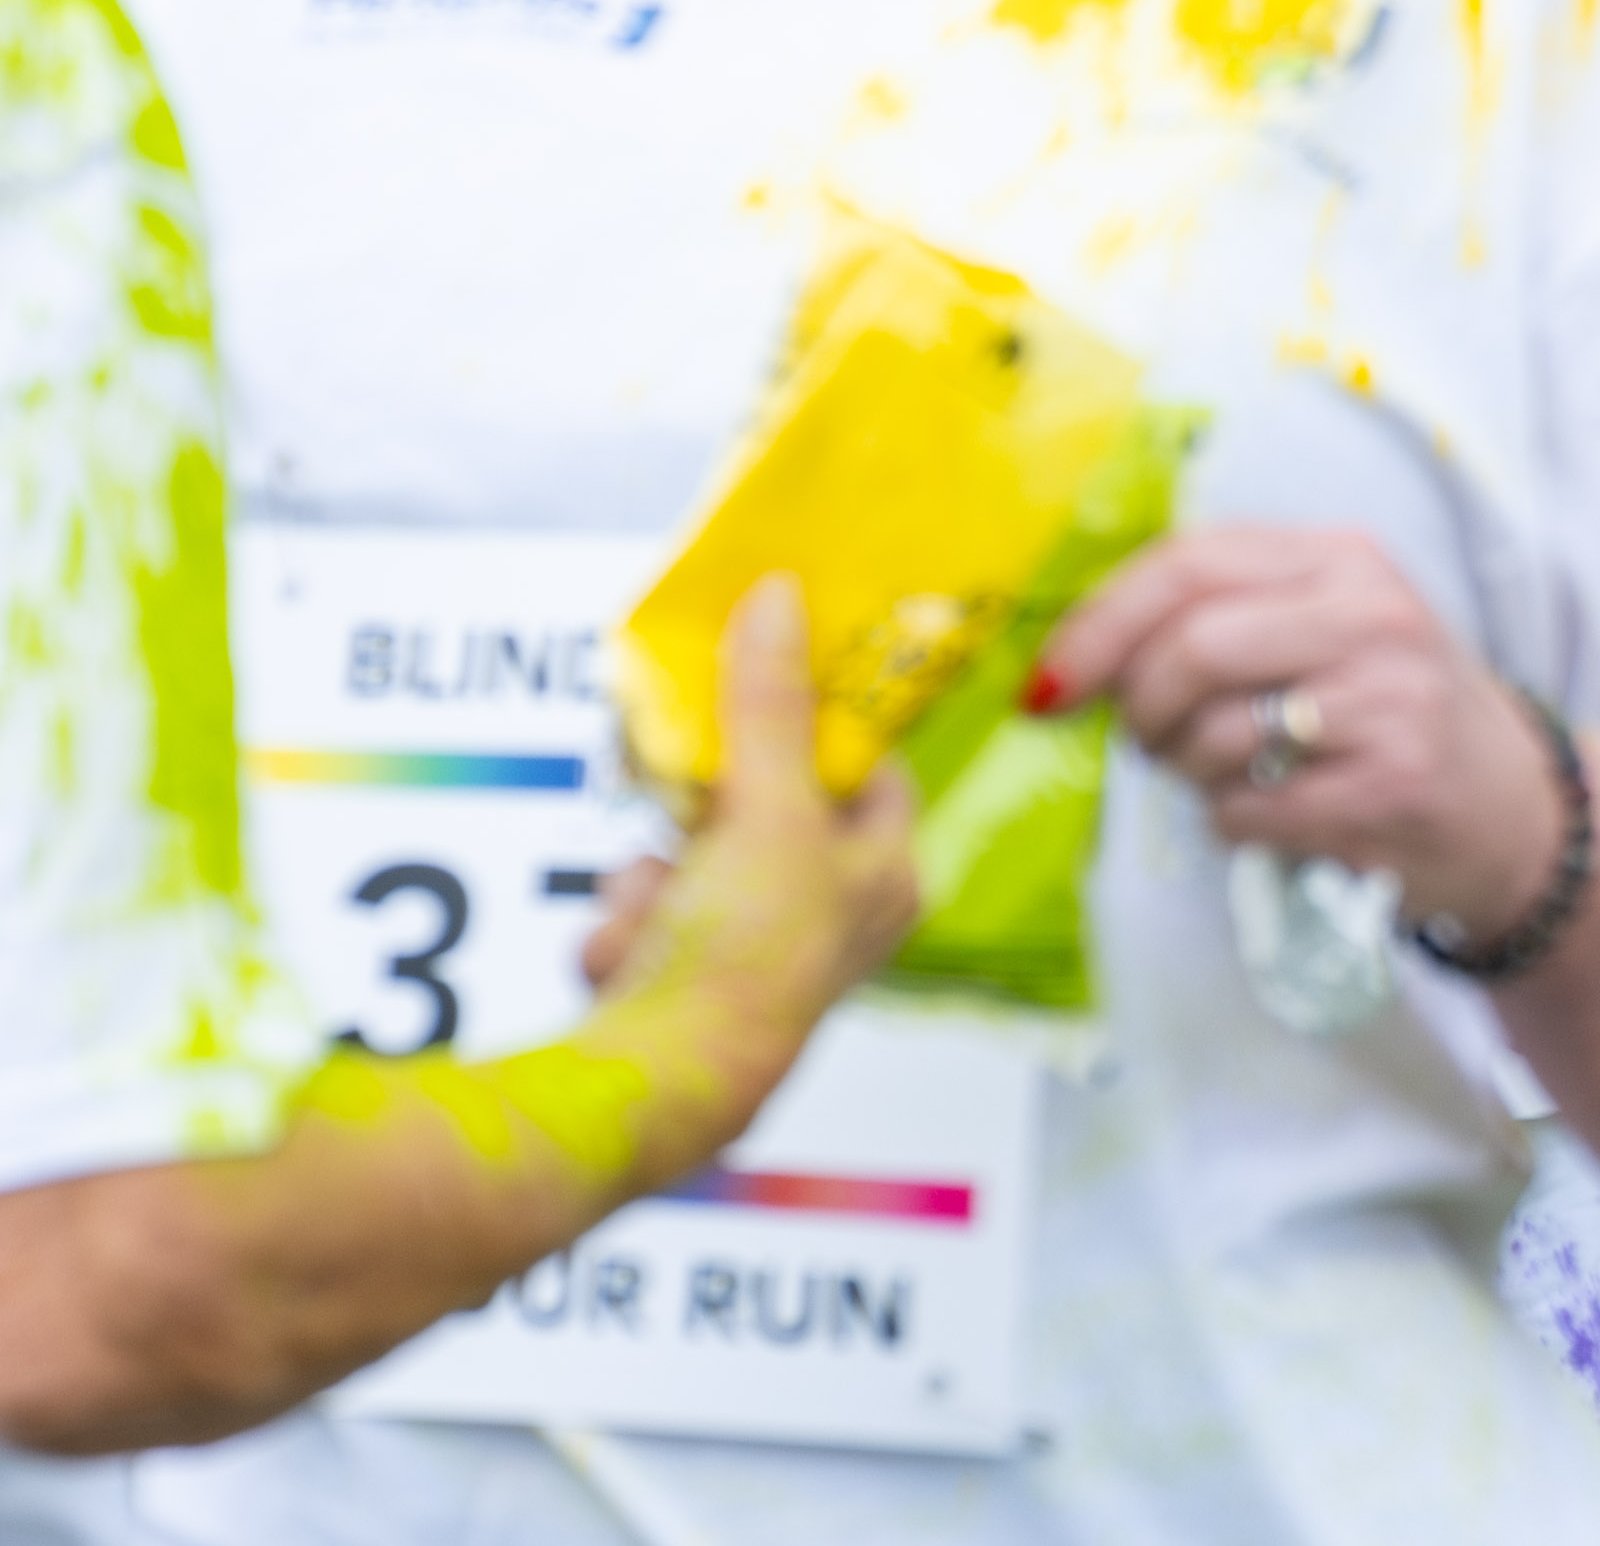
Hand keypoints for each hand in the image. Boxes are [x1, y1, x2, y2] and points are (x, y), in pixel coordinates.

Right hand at [582, 579, 921, 1078]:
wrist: (657, 1090)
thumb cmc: (747, 958)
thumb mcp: (767, 810)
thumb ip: (768, 703)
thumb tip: (780, 598)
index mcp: (886, 878)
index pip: (862, 769)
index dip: (811, 730)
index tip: (757, 689)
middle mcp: (831, 920)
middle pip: (756, 813)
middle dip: (697, 824)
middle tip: (680, 822)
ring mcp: (755, 959)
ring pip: (683, 867)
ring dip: (649, 885)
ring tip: (653, 919)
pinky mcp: (682, 993)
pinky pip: (640, 921)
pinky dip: (623, 934)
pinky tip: (626, 961)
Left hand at [1034, 525, 1566, 943]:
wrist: (1516, 811)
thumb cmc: (1391, 715)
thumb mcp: (1328, 629)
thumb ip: (1222, 616)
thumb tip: (1069, 663)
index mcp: (1345, 558)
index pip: (1189, 565)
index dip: (1099, 626)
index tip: (1048, 685)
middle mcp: (1374, 616)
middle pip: (1192, 647)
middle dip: (1140, 709)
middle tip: (1147, 741)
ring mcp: (1389, 701)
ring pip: (1212, 735)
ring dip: (1188, 773)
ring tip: (1228, 776)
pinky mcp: (1391, 787)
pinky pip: (1247, 810)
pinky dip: (1233, 823)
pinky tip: (1275, 815)